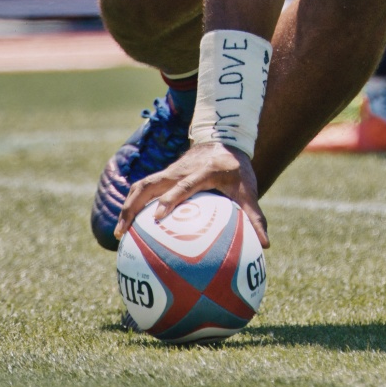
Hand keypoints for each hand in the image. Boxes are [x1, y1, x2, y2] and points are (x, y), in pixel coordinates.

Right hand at [115, 141, 268, 248]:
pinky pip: (143, 189)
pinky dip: (133, 206)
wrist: (223, 141)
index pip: (183, 184)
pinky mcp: (163, 175)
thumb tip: (266, 245)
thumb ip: (255, 216)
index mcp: (203, 171)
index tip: (158, 216)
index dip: (170, 198)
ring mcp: (168, 171)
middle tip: (122, 232)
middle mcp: (180, 169)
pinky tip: (130, 230)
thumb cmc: (237, 170)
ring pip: (141, 185)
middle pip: (150, 184)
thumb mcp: (249, 190)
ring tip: (119, 234)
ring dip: (127, 207)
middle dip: (133, 206)